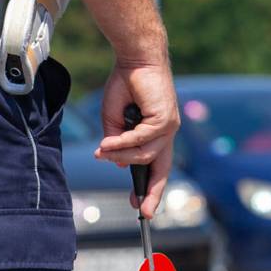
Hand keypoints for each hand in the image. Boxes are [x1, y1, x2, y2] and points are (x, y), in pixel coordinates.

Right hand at [93, 61, 177, 217]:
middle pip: (161, 170)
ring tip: (102, 152)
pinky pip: (141, 140)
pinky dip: (123, 143)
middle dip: (153, 192)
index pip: (156, 166)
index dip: (149, 187)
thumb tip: (115, 162)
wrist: (135, 59)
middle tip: (143, 212)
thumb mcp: (114, 120)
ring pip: (145, 155)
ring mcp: (169, 127)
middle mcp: (167, 133)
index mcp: (157, 134)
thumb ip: (116, 141)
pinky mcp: (165, 119)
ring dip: (121, 156)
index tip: (139, 206)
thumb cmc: (126, 85)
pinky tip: (108, 143)